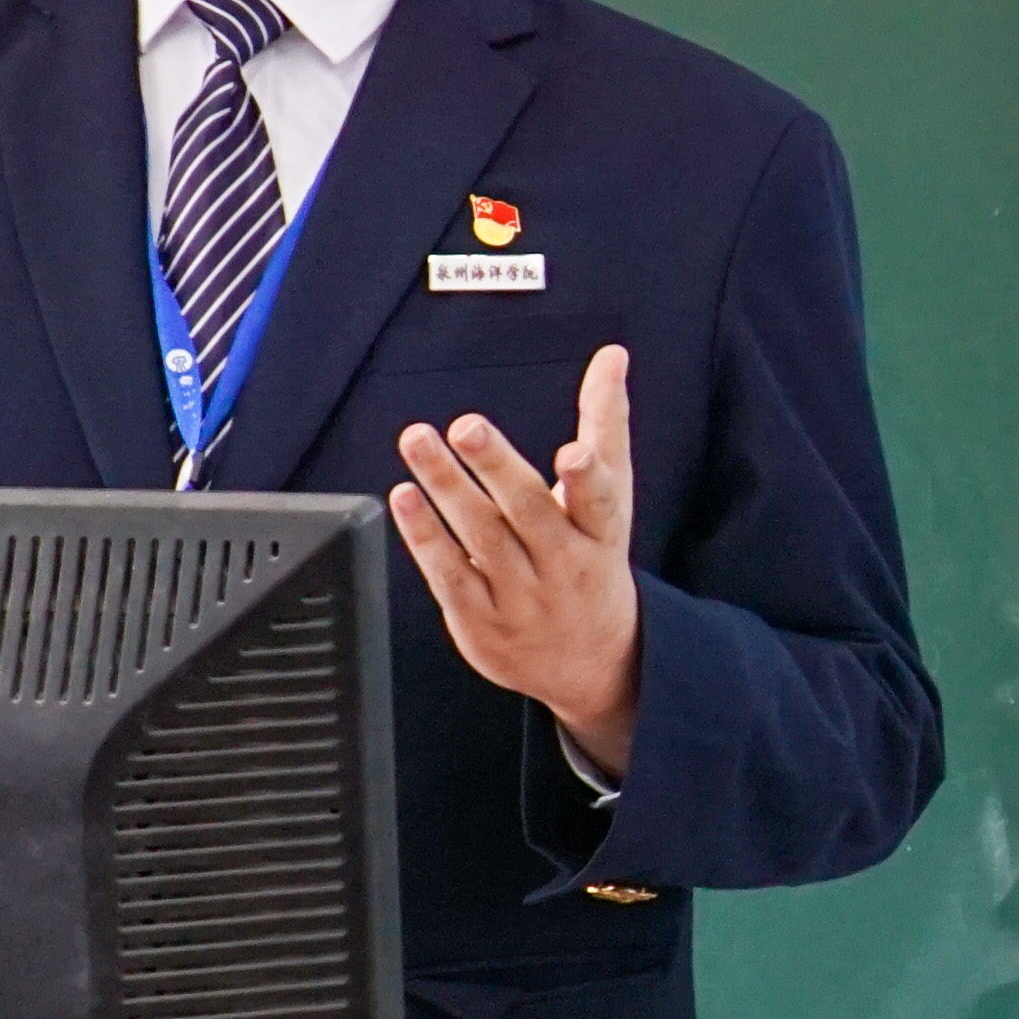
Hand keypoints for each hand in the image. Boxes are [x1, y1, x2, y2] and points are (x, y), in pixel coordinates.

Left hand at [392, 343, 643, 776]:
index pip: (600, 504)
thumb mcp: (613, 497)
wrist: (590, 664)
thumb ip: (606, 423)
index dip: (587, 480)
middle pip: (529, 512)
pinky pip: (450, 575)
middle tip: (468, 425)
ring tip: (418, 439)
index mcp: (601, 533)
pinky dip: (425, 537)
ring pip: (481, 538)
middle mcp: (564, 565)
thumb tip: (613, 354)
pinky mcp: (482, 622)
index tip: (573, 454)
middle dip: (497, 467)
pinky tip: (404, 497)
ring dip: (447, 487)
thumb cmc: (593, 560)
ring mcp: (522, 598)